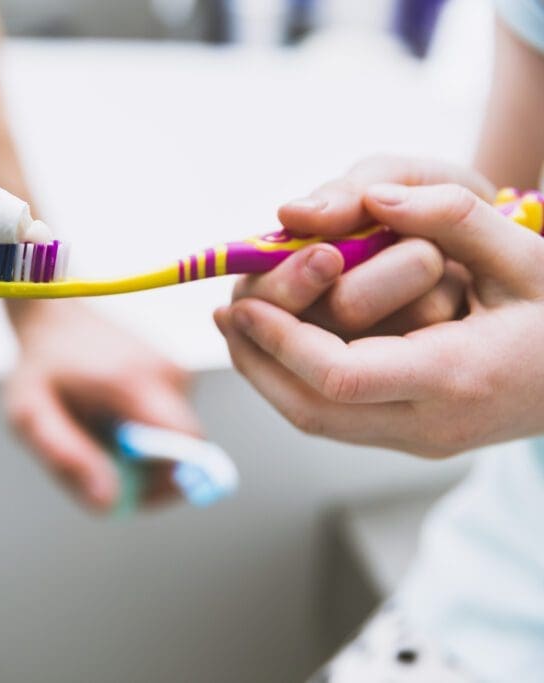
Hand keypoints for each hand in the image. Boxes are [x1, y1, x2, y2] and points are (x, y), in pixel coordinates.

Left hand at [4, 300, 201, 510]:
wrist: (53, 314)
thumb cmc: (38, 366)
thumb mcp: (31, 414)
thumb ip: (67, 457)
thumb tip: (109, 503)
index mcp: (134, 382)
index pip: (186, 446)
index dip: (169, 484)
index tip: (135, 496)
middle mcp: (167, 372)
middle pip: (183, 450)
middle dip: (148, 473)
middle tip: (103, 470)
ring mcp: (176, 369)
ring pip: (174, 439)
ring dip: (139, 451)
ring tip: (95, 430)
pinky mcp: (176, 372)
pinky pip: (168, 422)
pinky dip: (142, 431)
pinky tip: (108, 413)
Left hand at [216, 180, 543, 456]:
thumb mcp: (526, 253)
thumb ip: (454, 218)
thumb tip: (374, 201)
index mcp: (457, 376)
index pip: (339, 375)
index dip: (281, 341)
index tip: (243, 304)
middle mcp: (431, 423)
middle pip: (312, 411)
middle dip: (258, 363)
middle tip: (227, 315)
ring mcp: (421, 440)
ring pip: (317, 423)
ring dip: (268, 377)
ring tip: (238, 328)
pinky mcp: (413, 438)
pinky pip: (337, 419)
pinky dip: (296, 383)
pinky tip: (279, 344)